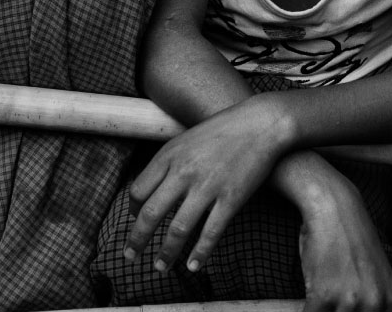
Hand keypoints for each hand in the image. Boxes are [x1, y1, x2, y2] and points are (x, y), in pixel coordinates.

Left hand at [125, 95, 293, 272]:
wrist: (261, 123)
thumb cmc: (223, 130)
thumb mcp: (186, 139)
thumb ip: (168, 162)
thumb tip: (151, 188)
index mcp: (169, 156)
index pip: (138, 191)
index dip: (132, 211)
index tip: (135, 222)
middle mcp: (184, 172)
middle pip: (150, 214)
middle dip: (137, 240)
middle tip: (130, 257)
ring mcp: (208, 187)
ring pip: (178, 229)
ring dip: (166, 253)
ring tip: (160, 267)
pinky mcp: (231, 198)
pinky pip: (211, 232)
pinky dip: (200, 253)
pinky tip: (193, 266)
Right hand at [296, 187, 391, 311]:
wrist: (334, 209)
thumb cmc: (349, 237)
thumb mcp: (373, 274)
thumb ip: (372, 300)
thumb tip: (360, 311)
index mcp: (390, 299)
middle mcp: (374, 302)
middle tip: (332, 307)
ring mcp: (350, 300)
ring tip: (319, 303)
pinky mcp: (324, 296)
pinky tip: (307, 305)